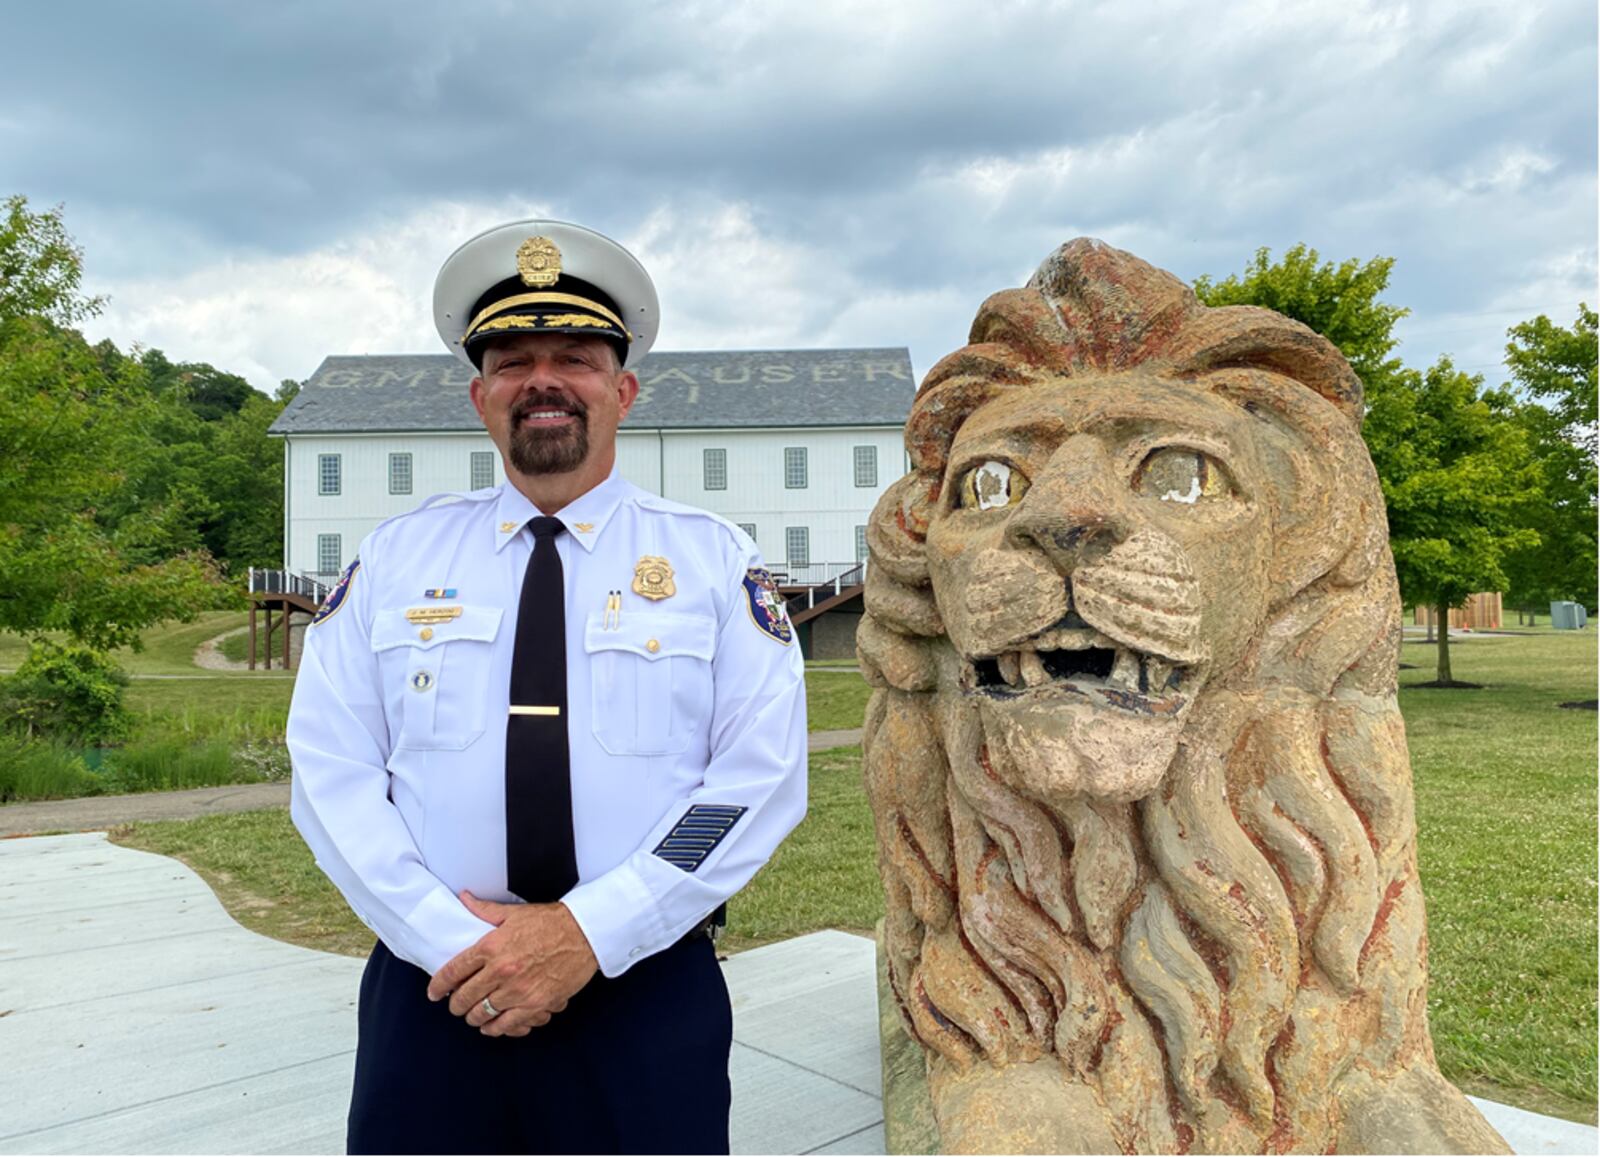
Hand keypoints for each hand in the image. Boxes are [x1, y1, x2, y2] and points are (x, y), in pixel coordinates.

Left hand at [426, 893, 598, 1037]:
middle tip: (456, 1005)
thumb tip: (464, 898)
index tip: (434, 992)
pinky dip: (497, 1028)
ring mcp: (518, 990)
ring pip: (482, 1015)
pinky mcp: (536, 1004)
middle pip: (464, 998)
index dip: (439, 986)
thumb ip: (484, 910)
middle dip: (456, 1005)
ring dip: (475, 1018)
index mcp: (491, 947)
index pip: (453, 972)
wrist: (584, 933)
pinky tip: (493, 1026)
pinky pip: (507, 1025)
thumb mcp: (514, 913)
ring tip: (474, 1016)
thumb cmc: (551, 922)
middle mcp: (501, 971)